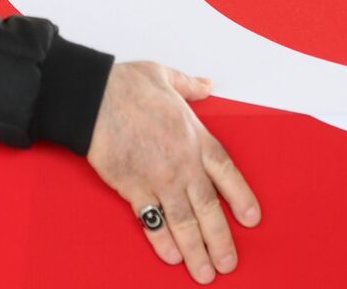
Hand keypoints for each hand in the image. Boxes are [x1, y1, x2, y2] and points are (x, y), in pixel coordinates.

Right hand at [87, 62, 260, 283]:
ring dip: (196, 249)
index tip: (252, 218)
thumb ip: (190, 86)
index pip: (226, 171)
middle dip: (220, 238)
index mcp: (195, 136)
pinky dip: (162, 240)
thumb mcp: (166, 76)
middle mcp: (182, 163)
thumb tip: (206, 84)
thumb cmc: (127, 85)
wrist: (94, 98)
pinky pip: (152, 220)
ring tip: (204, 272)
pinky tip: (172, 256)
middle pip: (208, 207)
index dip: (241, 196)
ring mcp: (158, 178)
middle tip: (228, 263)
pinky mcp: (133, 188)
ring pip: (184, 221)